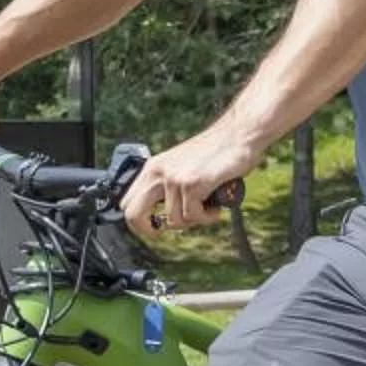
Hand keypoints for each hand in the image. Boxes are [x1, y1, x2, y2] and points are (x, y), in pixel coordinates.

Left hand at [119, 129, 256, 234]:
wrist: (238, 135)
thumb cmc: (216, 153)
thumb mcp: (181, 167)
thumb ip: (168, 187)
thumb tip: (162, 219)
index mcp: (152, 168)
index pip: (126, 203)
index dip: (138, 222)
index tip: (156, 226)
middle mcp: (158, 172)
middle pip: (133, 215)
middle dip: (150, 230)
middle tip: (169, 229)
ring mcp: (174, 178)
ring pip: (173, 221)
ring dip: (193, 221)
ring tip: (208, 207)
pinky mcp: (192, 184)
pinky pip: (193, 216)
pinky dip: (207, 217)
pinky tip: (216, 207)